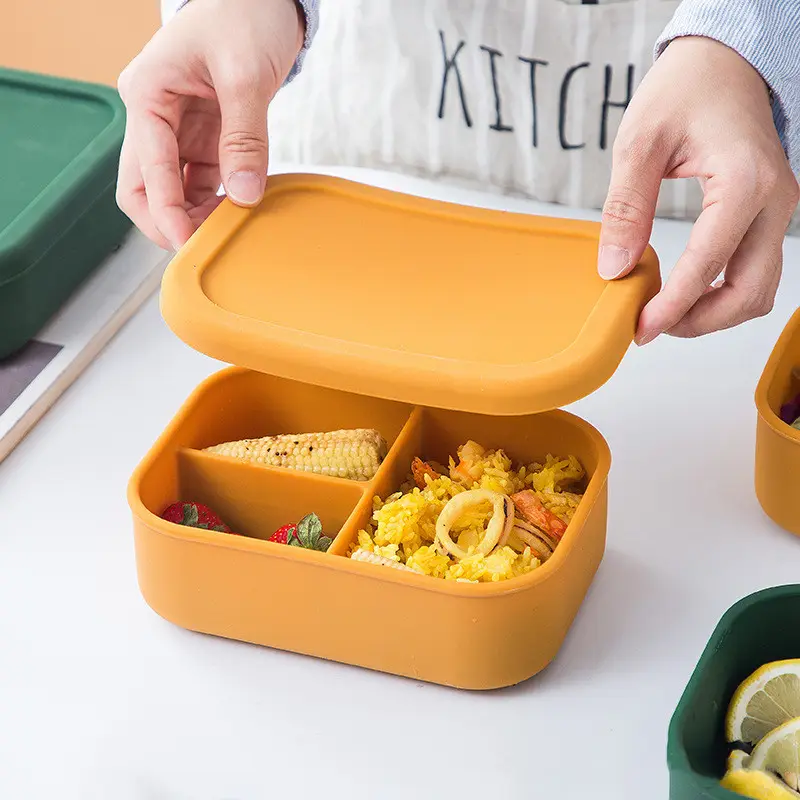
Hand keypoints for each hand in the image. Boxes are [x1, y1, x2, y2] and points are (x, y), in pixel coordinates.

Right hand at [116, 0, 303, 249]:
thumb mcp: (245, 75)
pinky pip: (200, 182)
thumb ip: (245, 137)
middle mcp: (153, 116)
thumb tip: (246, 195)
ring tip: (228, 232)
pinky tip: (237, 211)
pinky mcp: (202, 137)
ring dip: (194, 216)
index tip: (188, 244)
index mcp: (146, 95)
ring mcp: (176, 130)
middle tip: (201, 248)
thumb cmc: (244, 14)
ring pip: (171, 190)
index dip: (165, 213)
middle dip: (168, 222)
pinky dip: (215, 201)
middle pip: (143, 188)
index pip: (145, 170)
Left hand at [599, 36, 798, 342]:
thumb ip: (626, 208)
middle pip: (749, 292)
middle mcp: (774, 201)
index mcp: (745, 182)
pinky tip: (687, 291)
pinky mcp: (770, 213)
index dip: (671, 306)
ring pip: (760, 289)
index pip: (708, 265)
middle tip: (651, 327)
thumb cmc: (682, 90)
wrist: (722, 62)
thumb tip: (615, 269)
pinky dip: (725, 291)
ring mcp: (778, 209)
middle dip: (700, 321)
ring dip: (715, 313)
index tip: (639, 329)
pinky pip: (757, 270)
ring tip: (666, 312)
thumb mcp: (639, 143)